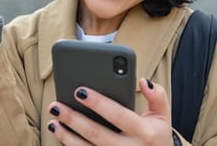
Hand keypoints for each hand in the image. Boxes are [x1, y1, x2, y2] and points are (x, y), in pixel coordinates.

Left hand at [47, 78, 172, 145]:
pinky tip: (60, 135)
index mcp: (144, 133)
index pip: (118, 115)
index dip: (98, 103)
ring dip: (66, 136)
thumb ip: (157, 96)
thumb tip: (143, 81)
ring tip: (53, 122)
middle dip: (73, 119)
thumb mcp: (163, 116)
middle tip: (56, 105)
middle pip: (96, 133)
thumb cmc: (157, 136)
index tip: (79, 91)